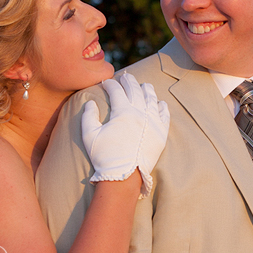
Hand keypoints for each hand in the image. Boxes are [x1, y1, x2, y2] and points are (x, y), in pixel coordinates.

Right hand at [82, 73, 170, 197]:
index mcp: (122, 112)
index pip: (117, 91)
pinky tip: (159, 103)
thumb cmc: (104, 157)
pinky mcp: (161, 133)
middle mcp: (140, 113)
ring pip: (151, 99)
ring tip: (144, 85)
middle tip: (126, 77)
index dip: (111, 85)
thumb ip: (88, 116)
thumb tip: (90, 102)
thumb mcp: (89, 135)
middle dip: (129, 81)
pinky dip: (162, 107)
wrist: (124, 176)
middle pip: (135, 91)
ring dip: (147, 90)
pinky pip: (164, 115)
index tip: (106, 82)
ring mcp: (152, 122)